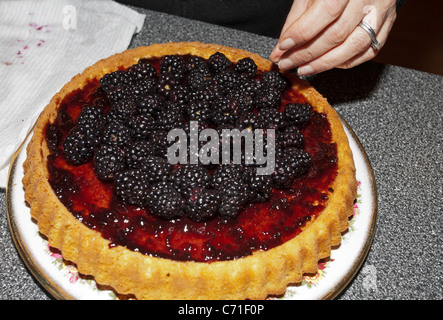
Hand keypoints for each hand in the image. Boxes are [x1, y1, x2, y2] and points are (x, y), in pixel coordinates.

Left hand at [270, 0, 396, 75]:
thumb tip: (282, 48)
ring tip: (303, 69)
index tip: (283, 46)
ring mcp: (382, 11)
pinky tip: (325, 63)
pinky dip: (344, 62)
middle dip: (307, 53)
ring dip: (324, 64)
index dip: (302, 32)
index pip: (326, 11)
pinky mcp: (388, 23)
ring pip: (354, 46)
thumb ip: (297, 17)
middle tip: (287, 63)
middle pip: (338, 33)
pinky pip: (368, 51)